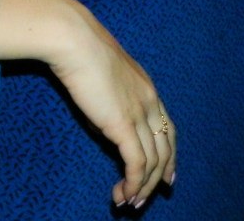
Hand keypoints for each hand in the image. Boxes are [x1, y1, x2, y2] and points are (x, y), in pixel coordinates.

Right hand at [49, 3, 176, 206]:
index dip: (169, 155)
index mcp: (147, 89)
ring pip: (153, 161)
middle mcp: (149, 102)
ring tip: (129, 203)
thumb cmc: (80, 52)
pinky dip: (133, 183)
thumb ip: (112, 105)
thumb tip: (109, 130)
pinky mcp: (123, 124)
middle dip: (158, 178)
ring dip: (142, 187)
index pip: (167, 128)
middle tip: (147, 198)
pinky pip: (137, 163)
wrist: (74, 40)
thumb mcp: (103, 80)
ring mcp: (139, 113)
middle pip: (165, 148)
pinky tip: (124, 194)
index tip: (167, 175)